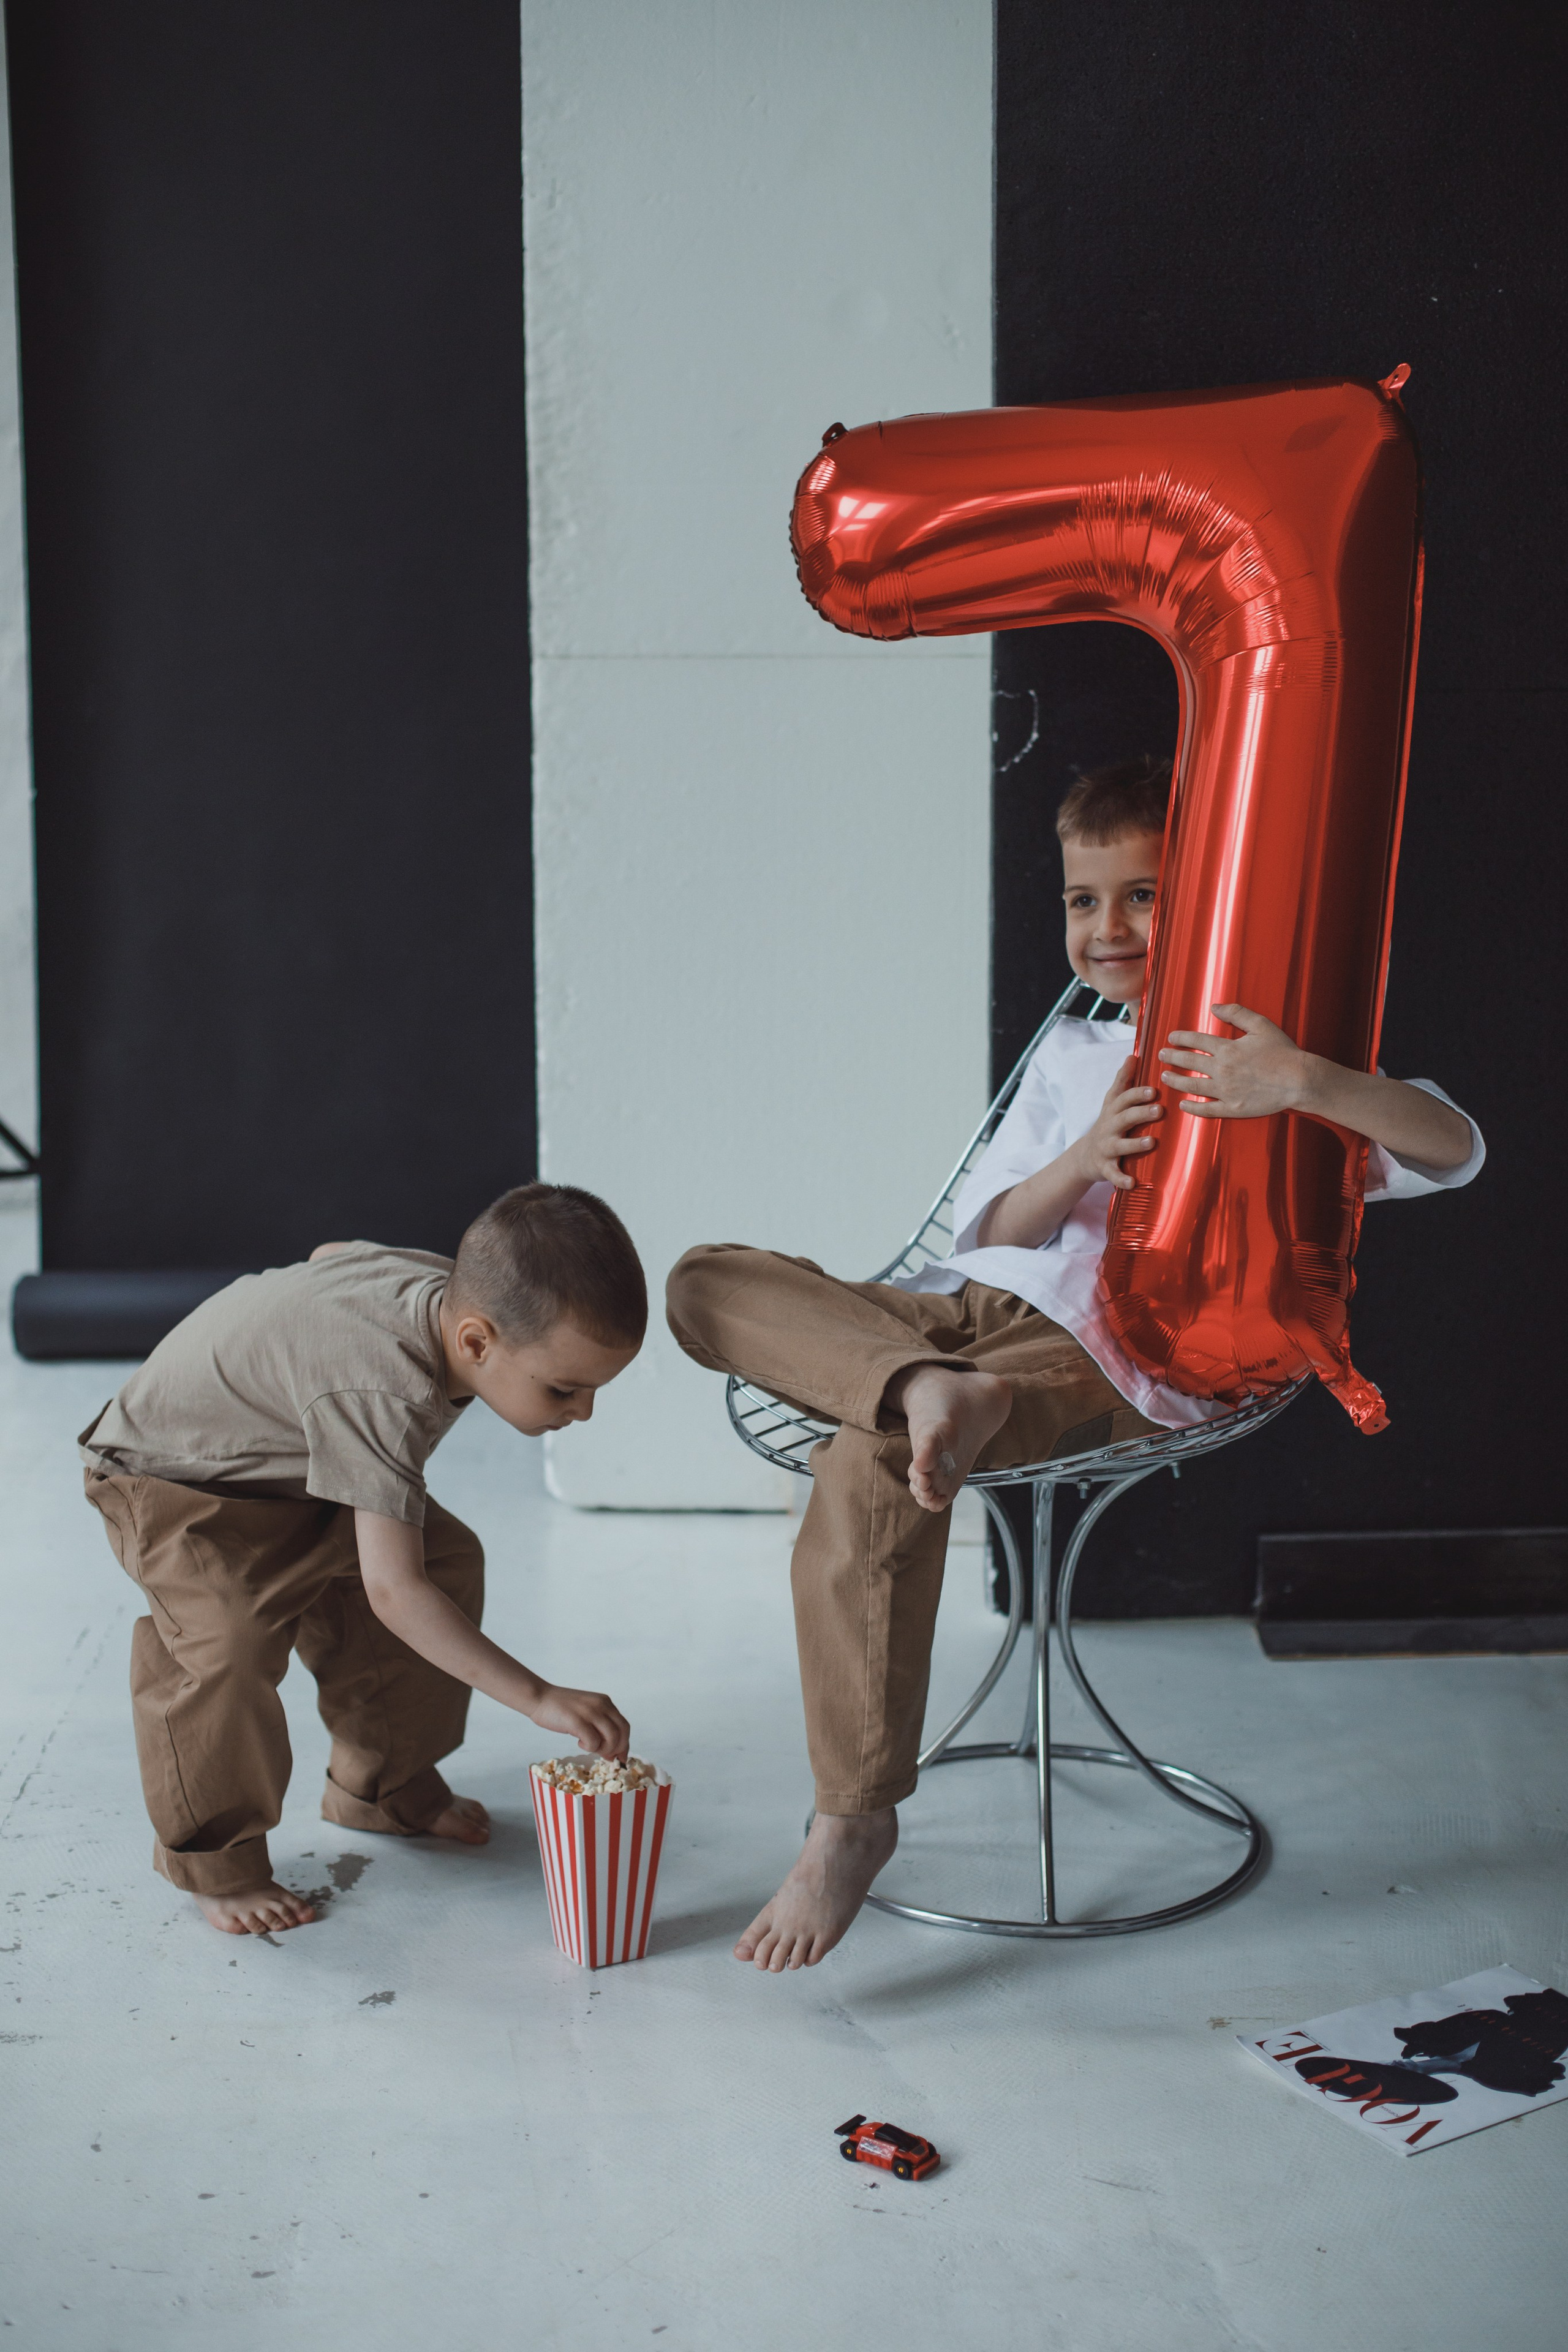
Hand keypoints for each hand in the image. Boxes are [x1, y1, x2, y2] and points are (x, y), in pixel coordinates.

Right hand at [526, 1681, 630, 1761]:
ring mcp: (590, 1712)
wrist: (540, 1698)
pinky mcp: (577, 1721)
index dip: (625, 1744)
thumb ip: (600, 1726)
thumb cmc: (561, 1708)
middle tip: (606, 1757)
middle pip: (622, 1733)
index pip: (624, 1726)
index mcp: (605, 1702)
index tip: (620, 1757)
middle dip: (616, 1749)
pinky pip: (593, 1742)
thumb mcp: (587, 1711)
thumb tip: (612, 1752)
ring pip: (611, 1738)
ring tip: (589, 1746)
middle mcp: (601, 1705)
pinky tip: (578, 1741)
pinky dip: (588, 1747)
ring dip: (602, 1749)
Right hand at [1072, 1056, 1163, 1190]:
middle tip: (1159, 1110)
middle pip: (1124, 1118)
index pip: (1123, 1099)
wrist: (1085, 1156)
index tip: (1153, 1089)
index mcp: (1113, 1111)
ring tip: (1151, 1142)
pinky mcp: (1105, 1168)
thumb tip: (1132, 1055)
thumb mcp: (1111, 1102)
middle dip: (1140, 1114)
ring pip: (1120, 1146)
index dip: (1137, 1094)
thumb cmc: (1107, 1124)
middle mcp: (1108, 1128)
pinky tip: (1133, 1183)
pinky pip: (1113, 1174)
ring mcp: (1106, 1149)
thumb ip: (1123, 1080)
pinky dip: (1121, 1179)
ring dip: (1134, 1144)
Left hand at [1158, 1003, 1310, 1117]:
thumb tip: (1214, 1007)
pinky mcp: (1233, 1108)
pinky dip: (1192, 1108)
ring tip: (1164, 1077)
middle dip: (1172, 1057)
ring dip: (1175, 1081)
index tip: (1171, 1038)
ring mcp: (1226, 1091)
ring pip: (1192, 1086)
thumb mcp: (1261, 1025)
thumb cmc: (1283, 1052)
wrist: (1299, 1080)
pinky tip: (1182, 1104)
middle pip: (1189, 1063)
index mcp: (1227, 1049)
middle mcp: (1222, 1069)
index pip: (1196, 1041)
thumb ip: (1236, 1013)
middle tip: (1161, 1055)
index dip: (1181, 1038)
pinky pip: (1207, 1109)